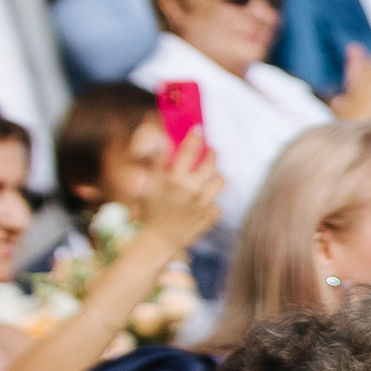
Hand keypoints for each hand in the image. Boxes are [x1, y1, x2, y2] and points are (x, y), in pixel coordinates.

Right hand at [132, 130, 223, 253]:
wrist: (158, 240)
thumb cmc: (150, 211)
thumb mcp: (150, 185)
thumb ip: (157, 162)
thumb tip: (161, 139)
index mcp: (174, 179)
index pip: (188, 151)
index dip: (195, 138)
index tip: (199, 129)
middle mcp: (191, 189)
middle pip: (210, 164)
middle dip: (211, 154)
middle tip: (210, 151)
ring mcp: (203, 203)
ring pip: (220, 181)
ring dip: (216, 177)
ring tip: (210, 177)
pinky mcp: (211, 216)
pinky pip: (217, 204)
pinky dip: (211, 202)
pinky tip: (203, 204)